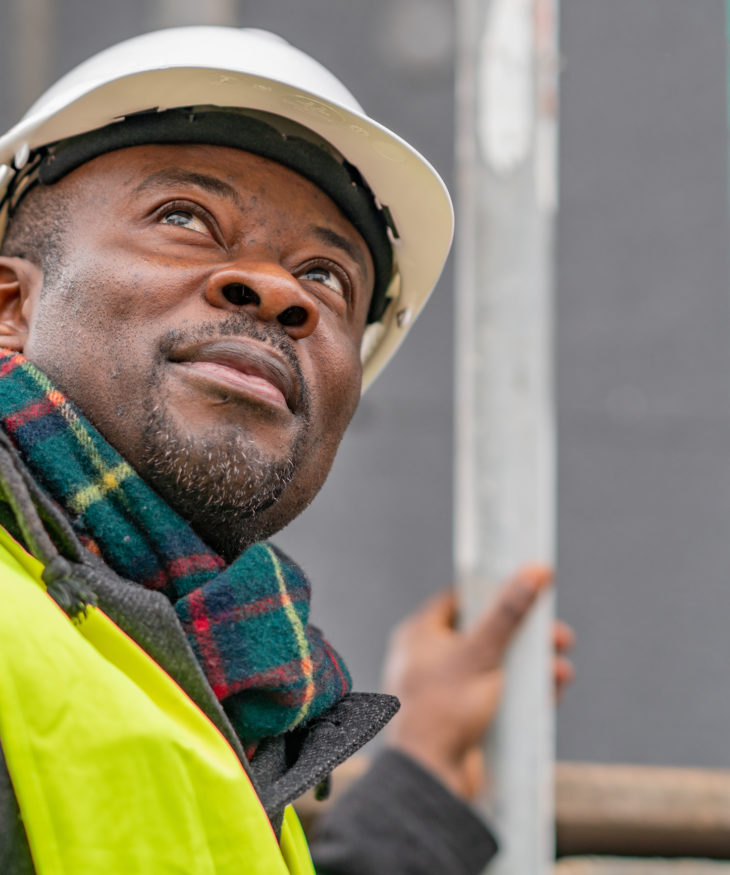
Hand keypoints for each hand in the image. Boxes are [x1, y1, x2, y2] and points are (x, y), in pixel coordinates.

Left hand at [381, 566, 573, 800]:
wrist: (431, 781)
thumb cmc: (445, 710)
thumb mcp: (480, 655)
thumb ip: (507, 614)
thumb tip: (534, 571)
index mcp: (420, 634)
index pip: (461, 599)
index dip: (495, 592)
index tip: (529, 588)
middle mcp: (430, 657)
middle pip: (486, 632)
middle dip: (525, 634)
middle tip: (559, 635)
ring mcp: (448, 688)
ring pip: (496, 664)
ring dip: (531, 663)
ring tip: (561, 667)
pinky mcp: (464, 716)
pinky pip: (498, 693)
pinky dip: (524, 689)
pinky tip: (553, 688)